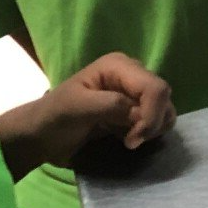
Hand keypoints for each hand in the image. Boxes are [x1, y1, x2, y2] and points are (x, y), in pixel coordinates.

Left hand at [29, 53, 175, 167]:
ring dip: (153, 129)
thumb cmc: (53, 117)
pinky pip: (157, 121)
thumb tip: (138, 114)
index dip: (152, 114)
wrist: (41, 137)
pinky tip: (128, 138)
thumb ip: (110, 105)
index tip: (133, 139)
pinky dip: (149, 133)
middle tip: (130, 141)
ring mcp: (134, 94)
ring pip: (165, 109)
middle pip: (164, 97)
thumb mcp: (76, 107)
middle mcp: (131, 75)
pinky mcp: (134, 111)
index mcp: (118, 66)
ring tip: (129, 139)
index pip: (155, 87)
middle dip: (153, 122)